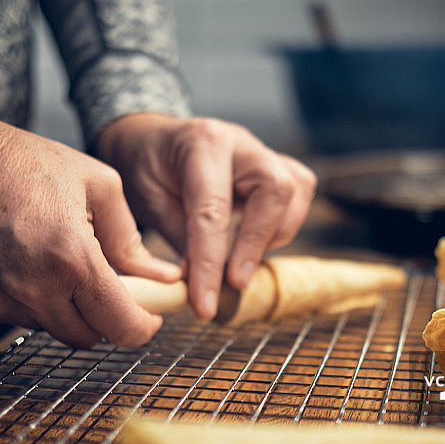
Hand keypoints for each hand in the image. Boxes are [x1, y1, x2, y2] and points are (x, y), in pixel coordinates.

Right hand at [0, 118, 180, 347]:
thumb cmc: (28, 164)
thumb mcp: (98, 186)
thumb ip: (130, 239)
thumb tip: (162, 276)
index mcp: (72, 258)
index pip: (120, 325)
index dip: (142, 328)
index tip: (148, 318)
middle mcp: (33, 288)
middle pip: (88, 337)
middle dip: (105, 318)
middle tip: (108, 289)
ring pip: (53, 329)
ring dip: (67, 309)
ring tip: (60, 265)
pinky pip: (19, 318)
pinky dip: (33, 302)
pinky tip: (27, 265)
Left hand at [97, 113, 316, 319]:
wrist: (151, 139)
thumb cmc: (146, 166)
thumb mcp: (146, 200)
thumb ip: (177, 238)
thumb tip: (199, 284)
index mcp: (202, 143)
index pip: (214, 210)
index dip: (211, 263)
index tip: (206, 304)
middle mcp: (240, 142)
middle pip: (276, 190)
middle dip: (256, 244)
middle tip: (233, 283)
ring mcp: (263, 152)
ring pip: (295, 194)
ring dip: (271, 237)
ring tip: (236, 258)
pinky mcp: (278, 166)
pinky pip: (299, 195)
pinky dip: (281, 225)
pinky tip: (252, 240)